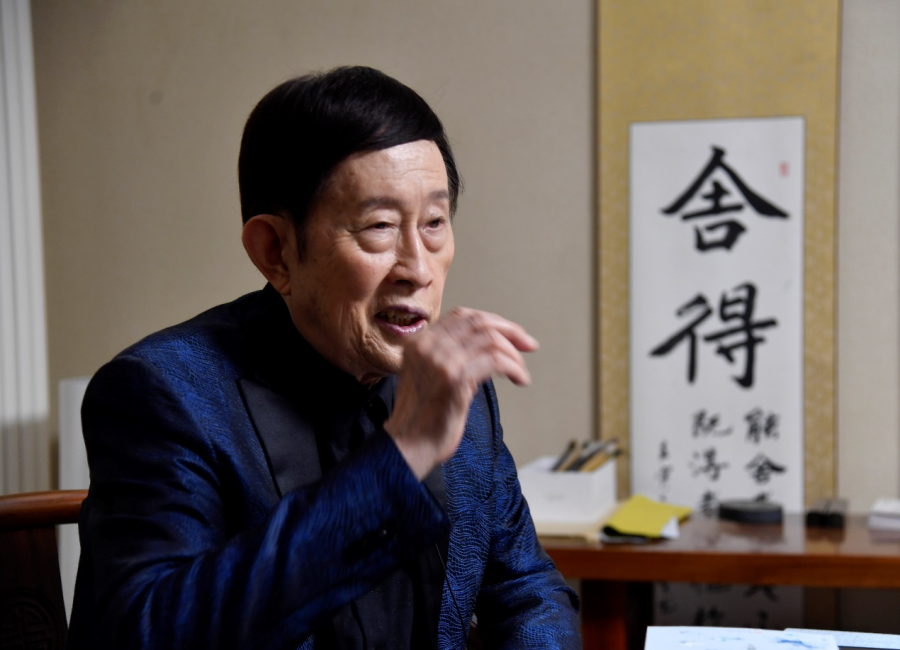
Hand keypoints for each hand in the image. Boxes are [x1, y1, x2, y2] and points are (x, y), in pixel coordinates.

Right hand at [383, 307, 537, 479]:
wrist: (407, 446)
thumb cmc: (422, 418)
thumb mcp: (429, 375)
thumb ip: (448, 356)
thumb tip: (488, 345)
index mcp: (418, 341)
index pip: (462, 316)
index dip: (492, 321)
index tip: (513, 334)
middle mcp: (427, 345)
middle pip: (479, 322)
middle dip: (510, 332)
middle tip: (528, 345)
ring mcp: (440, 360)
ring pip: (490, 340)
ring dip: (513, 355)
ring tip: (520, 371)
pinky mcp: (454, 378)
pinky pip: (496, 361)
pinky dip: (514, 368)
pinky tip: (519, 379)